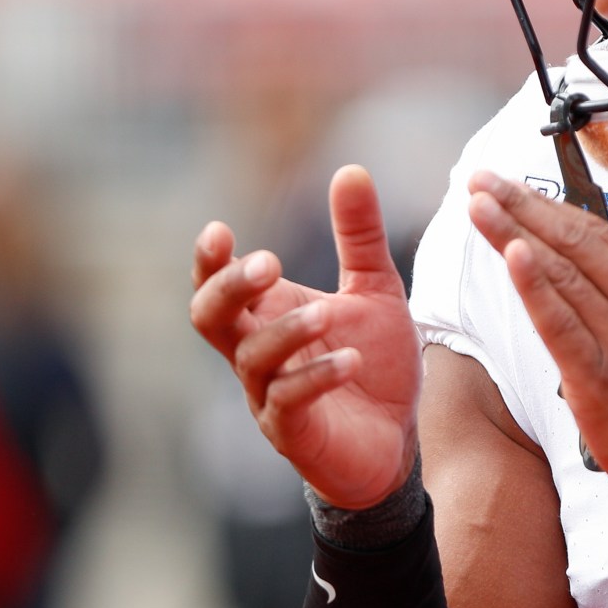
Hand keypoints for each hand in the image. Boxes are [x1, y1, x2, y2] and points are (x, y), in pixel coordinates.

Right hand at [189, 166, 420, 507]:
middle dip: (231, 289)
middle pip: (209, 318)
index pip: (215, 285)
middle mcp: (256, 354)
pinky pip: (289, 402)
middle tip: (269, 264)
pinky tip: (350, 361)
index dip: (209, 260)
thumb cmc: (374, 364)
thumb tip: (351, 168)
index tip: (220, 231)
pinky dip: (317, 377)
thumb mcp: (375, 290)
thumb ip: (359, 235)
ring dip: (287, 332)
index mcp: (265, 316)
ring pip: (252, 359)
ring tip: (328, 313)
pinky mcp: (295, 433)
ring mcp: (269, 396)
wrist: (398, 440)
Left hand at [465, 172, 607, 520]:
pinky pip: (561, 324)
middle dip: (522, 206)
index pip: (598, 231)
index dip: (548, 204)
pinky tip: (512, 254)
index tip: (511, 187)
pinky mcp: (598, 379)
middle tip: (482, 182)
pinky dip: (535, 287)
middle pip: (574, 242)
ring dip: (514, 234)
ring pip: (562, 274)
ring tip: (480, 206)